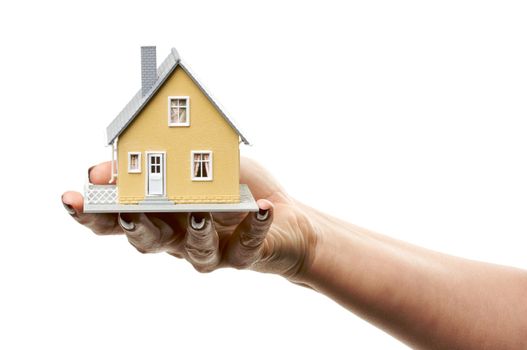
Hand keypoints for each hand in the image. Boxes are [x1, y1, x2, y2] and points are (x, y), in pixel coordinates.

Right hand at [61, 157, 318, 280]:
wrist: (286, 219)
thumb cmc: (236, 188)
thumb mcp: (197, 167)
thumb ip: (154, 167)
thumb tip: (99, 171)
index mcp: (164, 215)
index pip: (120, 219)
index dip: (94, 213)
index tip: (70, 199)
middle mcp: (180, 237)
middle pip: (149, 241)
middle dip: (138, 227)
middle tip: (130, 212)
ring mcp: (212, 249)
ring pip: (195, 250)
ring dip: (196, 232)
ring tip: (200, 212)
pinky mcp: (245, 256)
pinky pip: (247, 247)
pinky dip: (254, 227)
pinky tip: (260, 210)